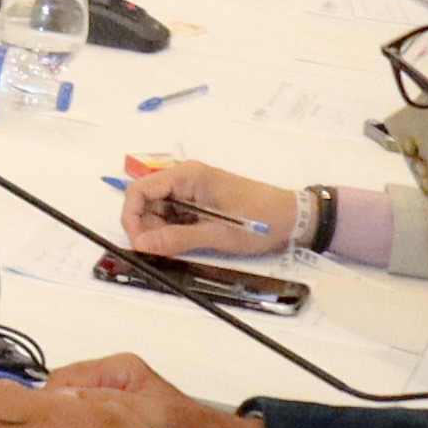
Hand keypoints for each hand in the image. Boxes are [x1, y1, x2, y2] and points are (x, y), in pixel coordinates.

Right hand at [121, 156, 298, 254]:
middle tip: (157, 252)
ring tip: (177, 249)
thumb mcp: (219, 234)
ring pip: (157, 211)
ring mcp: (191, 190)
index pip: (139, 191)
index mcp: (188, 176)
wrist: (295, 218)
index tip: (137, 243)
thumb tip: (142, 245)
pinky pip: (173, 216)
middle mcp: (185, 179)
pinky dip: (172, 232)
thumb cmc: (262, 219)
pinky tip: (185, 244)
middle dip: (146, 228)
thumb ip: (177, 239)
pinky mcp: (198, 203)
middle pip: (146, 202)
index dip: (131, 217)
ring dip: (160, 232)